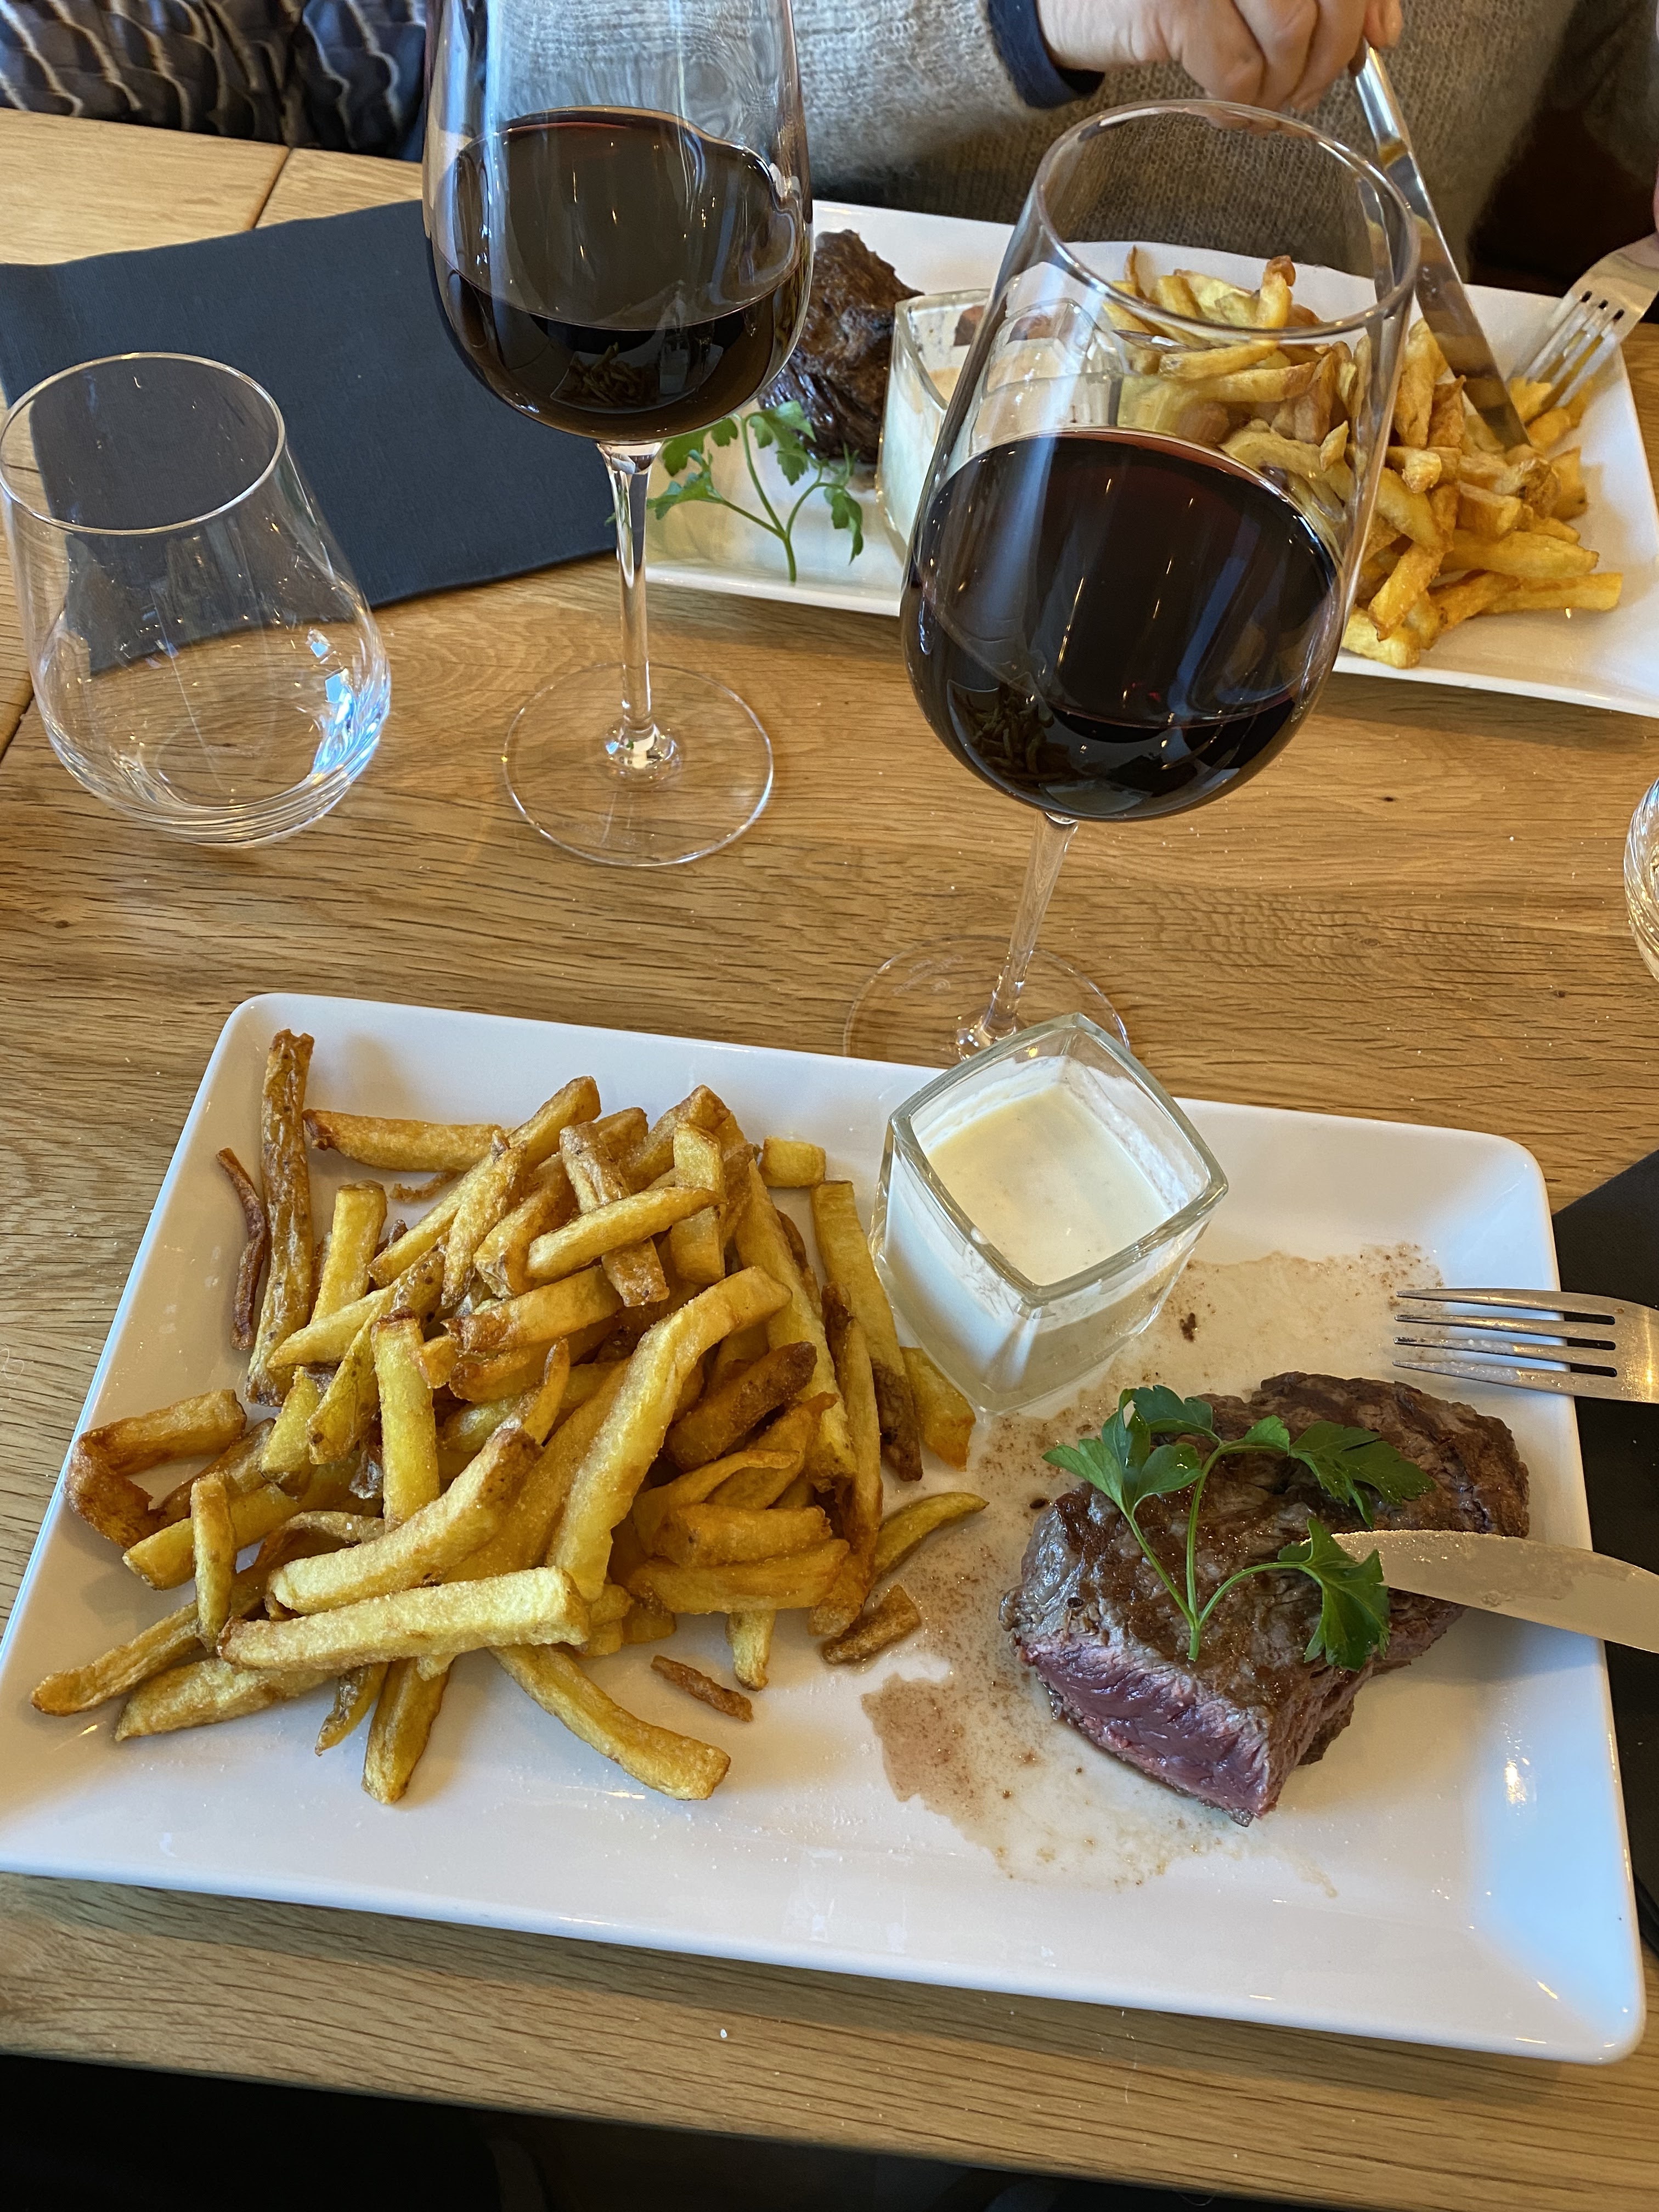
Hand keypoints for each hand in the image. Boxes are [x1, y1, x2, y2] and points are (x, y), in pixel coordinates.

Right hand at [1036, 0, 1403, 113]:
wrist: (1079, 1)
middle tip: (1304, 90)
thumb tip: (1383, 32)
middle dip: (1328, 59)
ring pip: (1290, 35)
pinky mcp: (1176, 6)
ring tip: (1259, 102)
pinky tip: (1223, 110)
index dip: (1369, 7)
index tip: (1376, 43)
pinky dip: (1237, 107)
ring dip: (1281, 88)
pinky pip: (1236, 73)